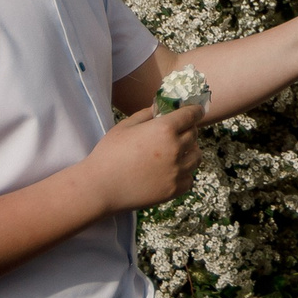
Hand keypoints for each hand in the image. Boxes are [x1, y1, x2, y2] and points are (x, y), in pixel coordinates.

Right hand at [83, 102, 204, 210]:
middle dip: (189, 129)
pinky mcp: (174, 190)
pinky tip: (173, 170)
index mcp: (164, 129)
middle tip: (179, 131)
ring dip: (190, 151)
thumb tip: (161, 108)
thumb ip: (146, 114)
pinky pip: (189, 178)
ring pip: (196, 156)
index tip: (196, 110)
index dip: (195, 111)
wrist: (100, 187)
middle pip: (194, 134)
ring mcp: (177, 171)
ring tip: (179, 151)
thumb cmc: (109, 153)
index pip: (191, 115)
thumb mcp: (125, 126)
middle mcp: (175, 149)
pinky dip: (185, 173)